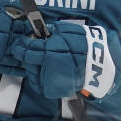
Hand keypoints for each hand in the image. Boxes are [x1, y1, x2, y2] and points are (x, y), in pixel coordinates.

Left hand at [2, 21, 118, 98]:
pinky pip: (39, 83)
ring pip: (31, 72)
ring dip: (31, 65)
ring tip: (38, 60)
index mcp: (49, 51)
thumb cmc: (86, 47)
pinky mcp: (53, 90)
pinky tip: (43, 70)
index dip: (21, 44)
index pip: (28, 48)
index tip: (20, 42)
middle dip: (24, 53)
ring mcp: (50, 80)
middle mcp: (47, 67)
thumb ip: (52, 30)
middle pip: (27, 60)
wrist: (99, 66)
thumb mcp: (69, 31)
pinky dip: (38, 76)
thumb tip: (40, 30)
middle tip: (24, 49)